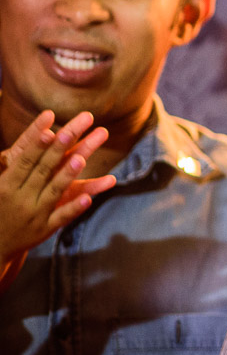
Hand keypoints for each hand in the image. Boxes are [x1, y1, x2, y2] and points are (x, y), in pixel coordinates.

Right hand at [0, 111, 115, 264]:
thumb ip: (7, 165)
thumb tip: (25, 145)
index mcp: (5, 185)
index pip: (25, 160)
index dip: (37, 144)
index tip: (50, 126)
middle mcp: (20, 197)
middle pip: (44, 168)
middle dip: (61, 146)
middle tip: (75, 126)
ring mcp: (34, 213)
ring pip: (54, 191)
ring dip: (68, 174)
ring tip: (82, 158)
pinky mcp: (44, 229)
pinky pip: (61, 217)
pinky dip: (74, 208)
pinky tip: (89, 198)